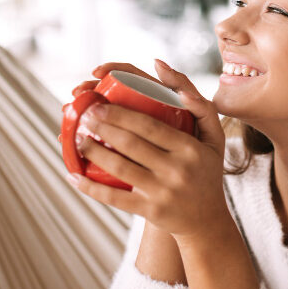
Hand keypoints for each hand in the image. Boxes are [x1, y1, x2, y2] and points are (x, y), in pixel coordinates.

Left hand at [69, 59, 231, 243]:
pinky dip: (91, 187)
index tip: (99, 104)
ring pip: (120, 169)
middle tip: (83, 115)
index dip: (121, 114)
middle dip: (102, 128)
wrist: (207, 221)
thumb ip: (199, 104)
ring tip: (75, 138)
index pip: (150, 126)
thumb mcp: (214, 137)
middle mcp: (177, 170)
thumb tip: (162, 67)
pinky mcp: (150, 212)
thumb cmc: (206, 170)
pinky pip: (115, 199)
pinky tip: (73, 175)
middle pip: (131, 144)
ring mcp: (163, 193)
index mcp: (190, 148)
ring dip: (92, 151)